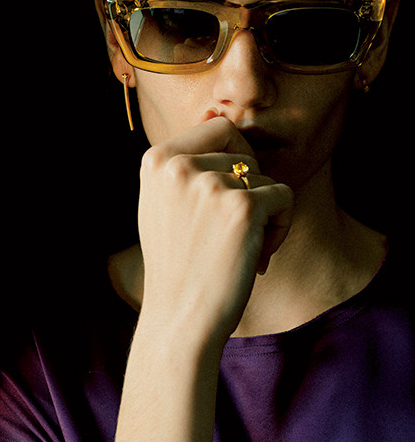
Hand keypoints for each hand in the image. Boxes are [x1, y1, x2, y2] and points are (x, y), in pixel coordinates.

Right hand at [138, 116, 293, 345]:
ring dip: (265, 213)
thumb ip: (183, 167)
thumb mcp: (162, 205)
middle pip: (246, 152)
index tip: (227, 196)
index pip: (217, 127)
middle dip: (250, 186)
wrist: (179, 319)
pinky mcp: (243, 207)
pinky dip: (281, 226)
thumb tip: (219, 123)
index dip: (235, 158)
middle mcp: (179, 165)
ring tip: (241, 248)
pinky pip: (284, 197)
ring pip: (266, 178)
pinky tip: (257, 255)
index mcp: (156, 160)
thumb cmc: (177, 266)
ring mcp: (211, 183)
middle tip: (236, 226)